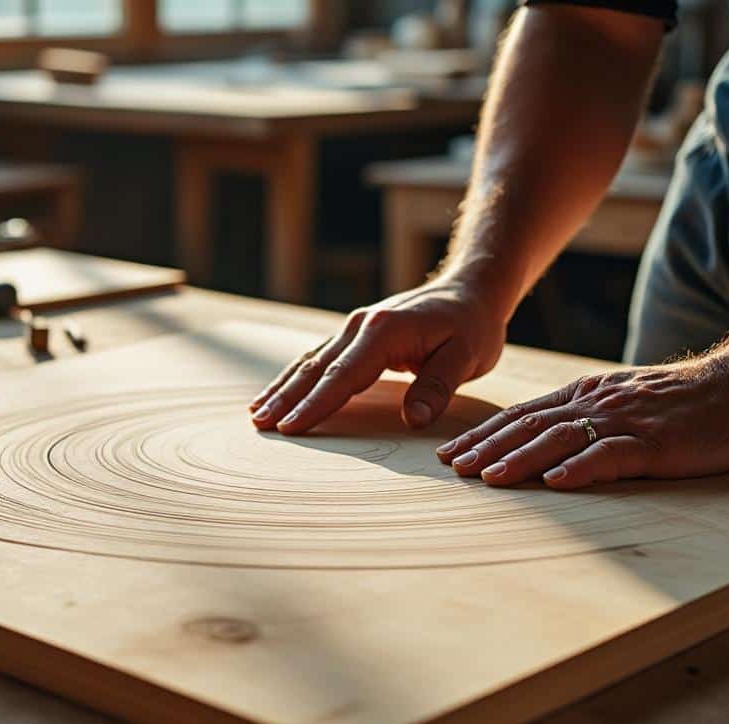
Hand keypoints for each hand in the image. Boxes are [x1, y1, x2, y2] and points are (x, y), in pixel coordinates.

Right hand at [250, 281, 506, 434]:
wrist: (469, 291)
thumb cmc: (471, 326)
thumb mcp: (467, 356)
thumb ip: (438, 386)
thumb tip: (413, 419)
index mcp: (384, 331)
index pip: (343, 375)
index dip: (316, 404)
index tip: (290, 427)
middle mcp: (360, 326)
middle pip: (315, 368)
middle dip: (285, 398)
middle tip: (261, 426)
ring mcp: (353, 328)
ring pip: (309, 362)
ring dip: (282, 389)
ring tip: (256, 415)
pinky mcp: (353, 336)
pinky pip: (317, 359)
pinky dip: (294, 379)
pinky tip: (276, 395)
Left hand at [435, 352, 728, 488]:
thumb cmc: (688, 401)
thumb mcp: (626, 401)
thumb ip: (589, 415)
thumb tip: (547, 440)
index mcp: (588, 395)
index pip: (524, 415)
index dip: (484, 434)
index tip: (451, 453)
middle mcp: (598, 404)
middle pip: (530, 425)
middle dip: (487, 447)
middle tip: (451, 468)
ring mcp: (626, 422)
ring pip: (560, 438)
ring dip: (519, 458)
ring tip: (487, 478)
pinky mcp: (656, 443)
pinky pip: (612, 455)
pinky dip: (580, 468)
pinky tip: (555, 482)